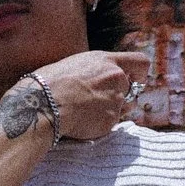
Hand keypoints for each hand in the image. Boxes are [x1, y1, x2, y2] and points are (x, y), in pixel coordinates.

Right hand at [30, 50, 150, 140]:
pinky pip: (109, 123)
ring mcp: (116, 100)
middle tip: (95, 101)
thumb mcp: (75, 64)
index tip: (134, 80)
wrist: (44, 103)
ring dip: (108, 110)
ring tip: (84, 111)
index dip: (139, 73)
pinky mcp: (111, 120)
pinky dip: (98, 124)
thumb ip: (95, 70)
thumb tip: (96, 78)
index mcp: (107, 61)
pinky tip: (80, 121)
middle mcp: (117, 78)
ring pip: (121, 108)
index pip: (140, 62)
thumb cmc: (51, 82)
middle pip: (130, 89)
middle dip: (118, 96)